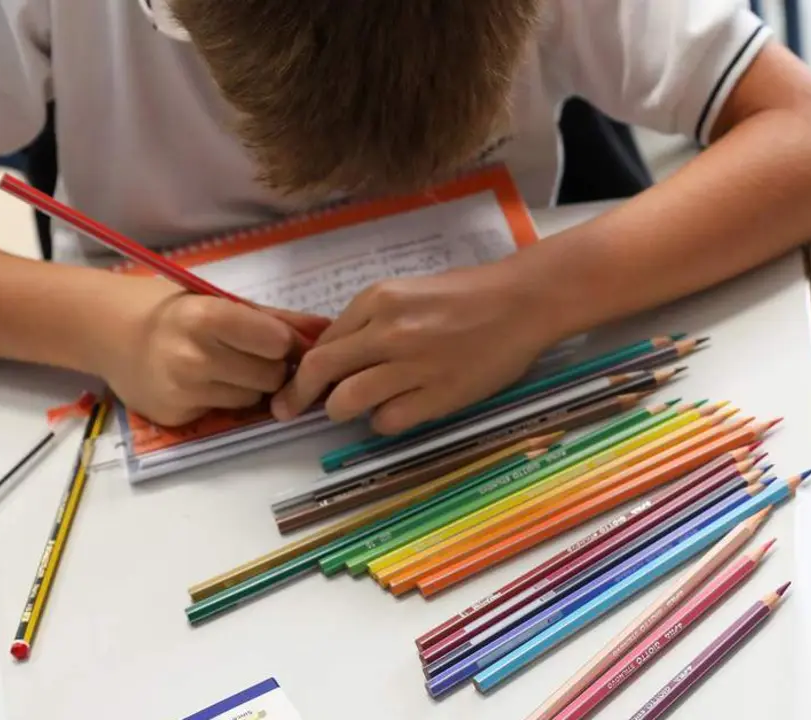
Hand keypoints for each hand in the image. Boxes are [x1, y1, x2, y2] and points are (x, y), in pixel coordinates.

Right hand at [89, 276, 328, 425]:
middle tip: (249, 355)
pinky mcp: (177, 416)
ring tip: (224, 367)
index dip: (283, 344)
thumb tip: (329, 329)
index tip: (273, 340)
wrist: (112, 334)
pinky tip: (203, 383)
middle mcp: (194, 357)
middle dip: (269, 367)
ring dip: (250, 386)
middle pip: (271, 376)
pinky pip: (225, 412)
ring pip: (253, 398)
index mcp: (207, 317)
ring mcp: (183, 390)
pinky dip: (224, 400)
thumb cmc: (177, 312)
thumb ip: (279, 319)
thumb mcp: (224, 303)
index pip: (277, 342)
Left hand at [270, 263, 550, 433]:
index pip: (321, 342)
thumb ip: (370, 321)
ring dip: (341, 411)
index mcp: (377, 300)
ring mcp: (412, 365)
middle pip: (319, 372)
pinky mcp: (437, 394)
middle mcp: (388, 331)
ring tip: (354, 409)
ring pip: (346, 402)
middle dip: (297, 397)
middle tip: (286, 411)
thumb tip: (334, 356)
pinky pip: (388, 420)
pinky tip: (398, 410)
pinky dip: (384, 421)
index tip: (295, 385)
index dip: (302, 369)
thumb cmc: (468, 294)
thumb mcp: (408, 293)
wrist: (523, 302)